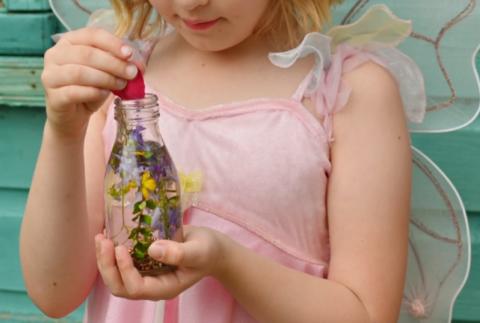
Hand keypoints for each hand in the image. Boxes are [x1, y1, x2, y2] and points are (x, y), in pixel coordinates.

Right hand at [41, 27, 138, 138]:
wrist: (74, 116)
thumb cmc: (90, 89)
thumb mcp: (106, 72)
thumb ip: (118, 64)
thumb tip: (137, 64)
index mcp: (68, 42)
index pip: (91, 35)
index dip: (112, 43)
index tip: (130, 54)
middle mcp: (55, 55)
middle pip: (87, 54)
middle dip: (113, 63)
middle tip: (131, 73)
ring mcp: (50, 76)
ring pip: (80, 72)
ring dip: (106, 78)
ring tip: (121, 84)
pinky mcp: (53, 97)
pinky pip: (75, 92)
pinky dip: (94, 92)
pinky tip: (105, 94)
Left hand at [95, 226, 227, 299]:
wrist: (211, 248)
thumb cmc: (208, 250)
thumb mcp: (199, 250)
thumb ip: (180, 252)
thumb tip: (152, 249)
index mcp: (166, 287)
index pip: (137, 288)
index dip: (124, 270)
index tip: (120, 247)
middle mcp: (152, 286)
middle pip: (120, 287)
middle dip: (107, 266)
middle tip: (103, 241)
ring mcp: (147, 276)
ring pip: (117, 278)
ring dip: (105, 260)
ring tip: (101, 237)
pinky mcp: (143, 264)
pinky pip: (121, 265)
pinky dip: (111, 253)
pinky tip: (108, 235)